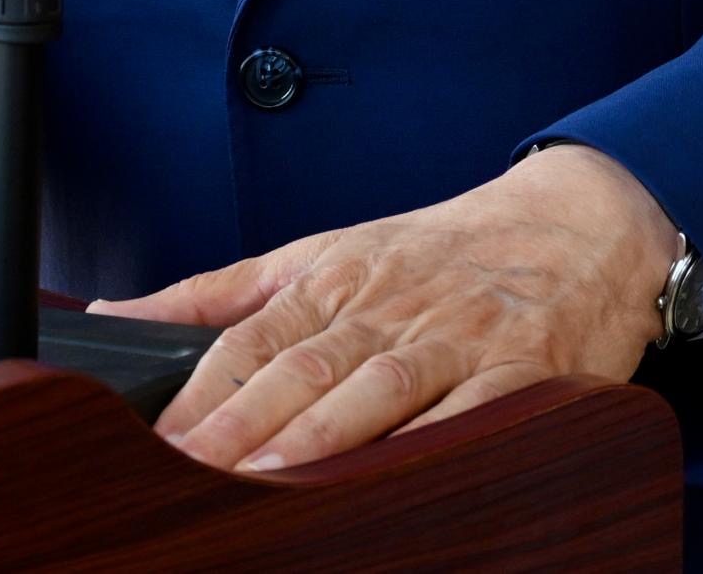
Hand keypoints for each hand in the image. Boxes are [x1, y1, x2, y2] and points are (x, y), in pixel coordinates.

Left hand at [101, 144, 675, 473]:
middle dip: (244, 422)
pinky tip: (397, 477)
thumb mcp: (328, 251)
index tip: (158, 436)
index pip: (255, 337)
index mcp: (338, 276)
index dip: (204, 388)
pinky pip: (475, 414)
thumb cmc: (441, 250)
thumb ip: (224, 292)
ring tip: (269, 478)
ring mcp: (459, 338)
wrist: (582, 223)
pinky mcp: (525, 373)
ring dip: (324, 434)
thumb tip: (120, 314)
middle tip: (191, 470)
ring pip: (381, 387)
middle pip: (306, 366)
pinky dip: (434, 445)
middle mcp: (392, 305)